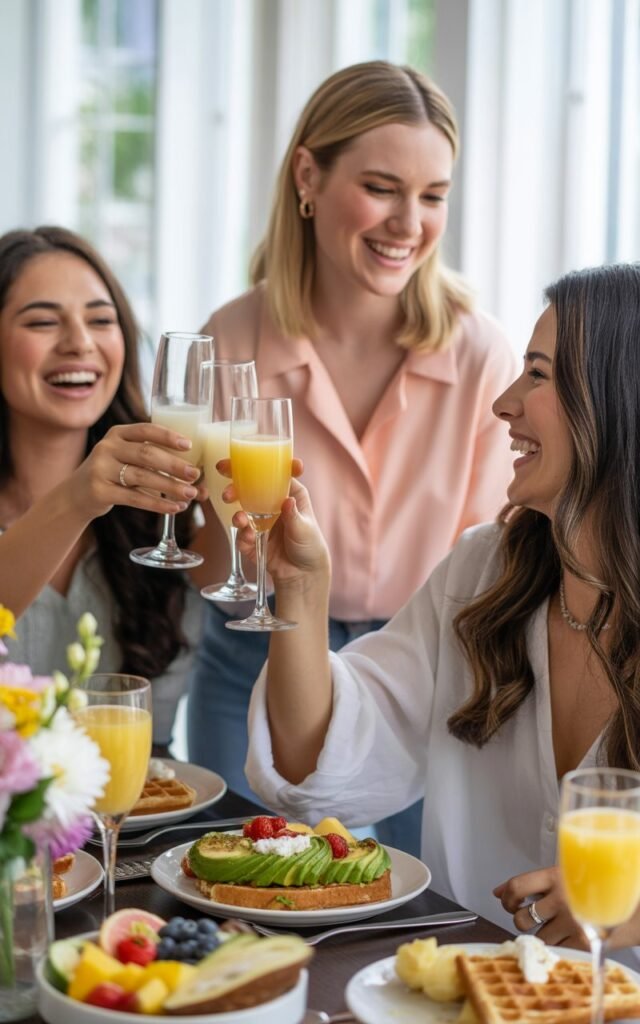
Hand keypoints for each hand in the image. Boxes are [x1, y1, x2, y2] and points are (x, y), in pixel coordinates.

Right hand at [68, 423, 201, 519]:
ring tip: (191, 494)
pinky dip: (158, 504)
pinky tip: (175, 508)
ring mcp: (101, 469)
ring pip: (142, 477)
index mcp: (118, 433)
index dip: (168, 436)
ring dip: (170, 487)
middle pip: (147, 454)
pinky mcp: (99, 491)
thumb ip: (155, 463)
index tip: (188, 445)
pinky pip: (134, 498)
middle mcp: (107, 447)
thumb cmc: (114, 475)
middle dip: (174, 465)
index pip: (146, 429)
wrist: (77, 495)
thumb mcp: (127, 459)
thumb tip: (199, 480)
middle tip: (195, 474)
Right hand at [219, 459, 329, 583]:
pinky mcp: (251, 538)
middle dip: (235, 484)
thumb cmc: (310, 546)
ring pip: (241, 509)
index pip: (276, 474)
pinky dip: (243, 535)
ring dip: (236, 513)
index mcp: (289, 495)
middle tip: (227, 488)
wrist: (302, 575)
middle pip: (250, 488)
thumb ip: (294, 515)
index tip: (253, 456)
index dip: (266, 462)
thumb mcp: (305, 529)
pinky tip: (250, 539)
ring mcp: (260, 521)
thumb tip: (287, 501)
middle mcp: (272, 505)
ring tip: (240, 520)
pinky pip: (241, 533)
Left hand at [494, 867, 588, 949]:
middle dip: (521, 920)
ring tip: (555, 926)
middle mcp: (562, 899)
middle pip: (522, 918)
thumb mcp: (564, 876)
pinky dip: (557, 945)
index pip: (517, 886)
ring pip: (537, 937)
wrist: (632, 909)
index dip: (507, 898)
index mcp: (556, 876)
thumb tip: (498, 892)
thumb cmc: (596, 890)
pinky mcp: (582, 942)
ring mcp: (572, 922)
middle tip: (531, 918)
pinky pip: (555, 949)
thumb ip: (532, 883)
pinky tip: (566, 936)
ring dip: (542, 934)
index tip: (508, 903)